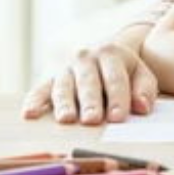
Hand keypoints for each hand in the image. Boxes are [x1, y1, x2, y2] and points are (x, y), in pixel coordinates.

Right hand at [21, 43, 158, 124]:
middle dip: (91, 102)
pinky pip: (40, 90)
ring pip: (64, 87)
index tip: (119, 118)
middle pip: (89, 82)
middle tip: (93, 120)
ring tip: (67, 119)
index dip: (118, 98)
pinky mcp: (50, 80)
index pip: (115, 78)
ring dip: (64, 104)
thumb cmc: (125, 72)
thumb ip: (144, 89)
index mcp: (111, 54)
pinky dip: (34, 102)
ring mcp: (66, 69)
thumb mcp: (141, 74)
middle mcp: (86, 58)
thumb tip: (142, 107)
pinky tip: (29, 114)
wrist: (104, 54)